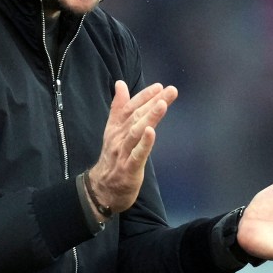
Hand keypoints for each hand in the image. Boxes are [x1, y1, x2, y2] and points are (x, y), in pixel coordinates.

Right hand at [87, 81, 177, 216]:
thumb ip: (119, 108)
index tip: (160, 86)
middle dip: (153, 102)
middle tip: (170, 90)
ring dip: (149, 117)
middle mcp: (118, 137)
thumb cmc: (113, 158)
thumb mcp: (113, 131)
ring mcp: (122, 153)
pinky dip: (144, 143)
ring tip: (162, 104)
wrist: (102, 189)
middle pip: (136, 117)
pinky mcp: (128, 169)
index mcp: (116, 128)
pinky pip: (136, 154)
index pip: (130, 108)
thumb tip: (120, 84)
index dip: (144, 96)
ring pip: (136, 132)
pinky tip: (152, 132)